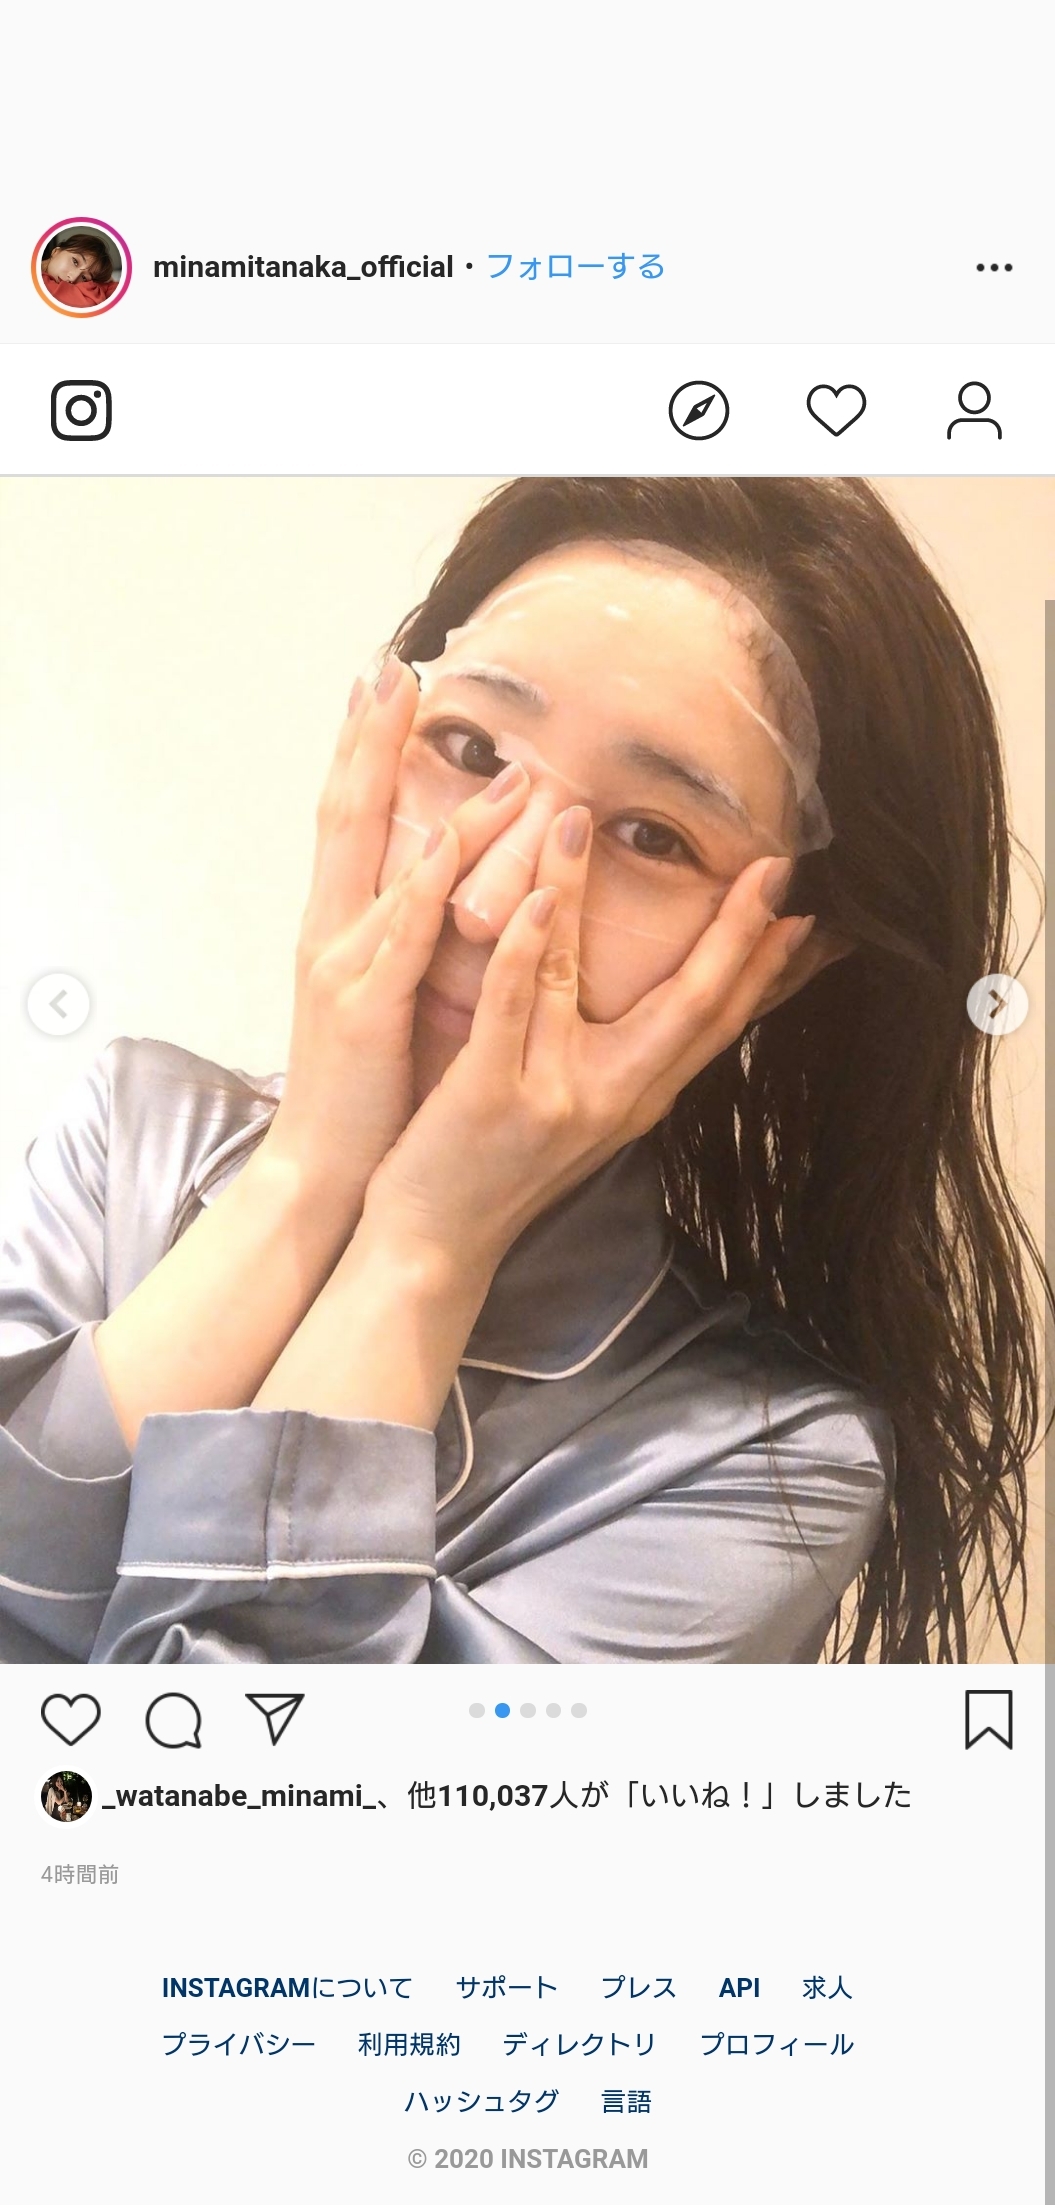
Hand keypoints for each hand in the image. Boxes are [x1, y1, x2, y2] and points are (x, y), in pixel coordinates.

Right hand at [261, 661, 531, 1220]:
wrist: (322, 1171)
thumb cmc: (365, 1090)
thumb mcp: (387, 999)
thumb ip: (408, 941)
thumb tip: (445, 887)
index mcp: (338, 931)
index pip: (347, 821)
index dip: (360, 749)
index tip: (381, 682)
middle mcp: (331, 935)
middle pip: (344, 815)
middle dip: (366, 739)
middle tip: (391, 666)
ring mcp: (344, 968)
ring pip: (385, 862)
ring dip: (421, 797)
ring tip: (458, 737)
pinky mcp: (367, 1011)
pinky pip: (401, 936)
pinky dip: (426, 885)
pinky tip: (448, 844)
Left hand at [363, 806, 816, 1267]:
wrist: (434, 1248)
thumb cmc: (500, 1169)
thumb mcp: (582, 1117)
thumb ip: (620, 1060)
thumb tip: (658, 1000)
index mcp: (637, 1097)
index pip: (720, 1023)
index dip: (767, 967)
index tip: (809, 913)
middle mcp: (612, 1097)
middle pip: (691, 1005)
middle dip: (737, 934)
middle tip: (775, 868)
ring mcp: (554, 1096)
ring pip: (581, 978)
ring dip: (583, 891)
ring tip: (582, 814)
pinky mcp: (490, 1096)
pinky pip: (511, 1006)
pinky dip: (524, 947)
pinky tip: (530, 898)